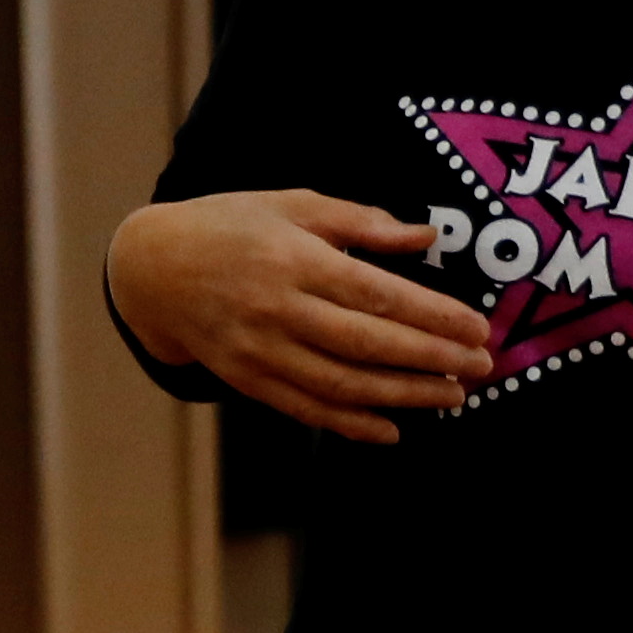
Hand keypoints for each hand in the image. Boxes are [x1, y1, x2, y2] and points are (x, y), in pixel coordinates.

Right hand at [104, 194, 490, 443]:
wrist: (152, 270)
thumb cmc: (229, 226)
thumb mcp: (293, 204)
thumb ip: (361, 222)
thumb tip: (426, 238)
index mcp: (294, 259)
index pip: (377, 294)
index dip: (433, 315)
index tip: (477, 327)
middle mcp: (277, 309)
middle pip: (367, 344)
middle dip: (431, 359)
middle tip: (481, 367)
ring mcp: (258, 350)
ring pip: (341, 384)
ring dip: (402, 395)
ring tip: (451, 396)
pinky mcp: (246, 379)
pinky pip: (305, 409)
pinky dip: (350, 424)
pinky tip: (392, 428)